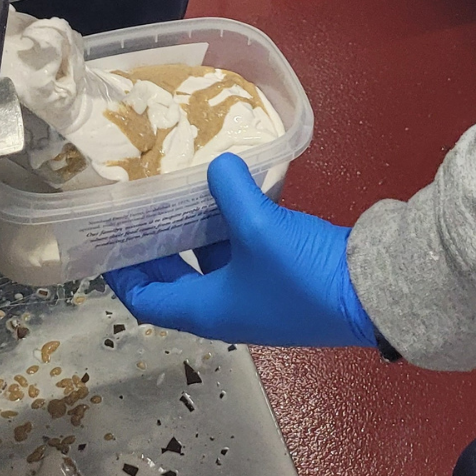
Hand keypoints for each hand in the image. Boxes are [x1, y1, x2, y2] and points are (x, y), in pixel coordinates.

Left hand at [105, 152, 377, 347]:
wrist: (370, 294)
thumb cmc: (301, 275)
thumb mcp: (260, 227)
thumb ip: (230, 192)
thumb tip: (216, 165)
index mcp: (209, 311)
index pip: (149, 302)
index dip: (123, 277)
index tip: (105, 246)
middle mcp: (228, 309)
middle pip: (177, 281)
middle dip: (156, 247)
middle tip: (140, 208)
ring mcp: (257, 295)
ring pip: (210, 263)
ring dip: (194, 232)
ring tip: (180, 191)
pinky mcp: (281, 279)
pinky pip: (240, 252)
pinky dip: (228, 228)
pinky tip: (232, 193)